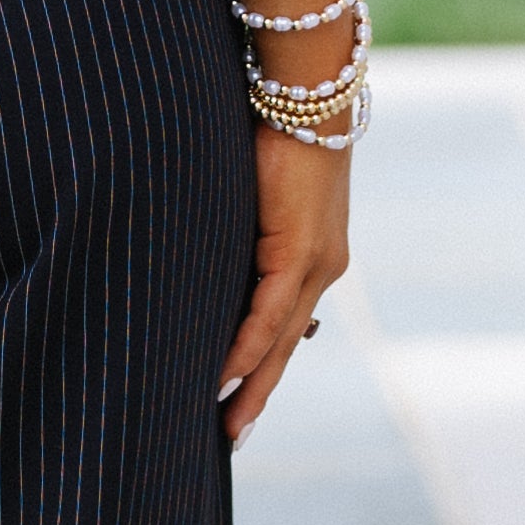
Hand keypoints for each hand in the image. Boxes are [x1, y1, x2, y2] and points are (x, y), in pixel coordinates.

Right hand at [217, 132, 352, 445]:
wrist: (307, 88)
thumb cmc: (276, 124)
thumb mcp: (254, 188)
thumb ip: (240, 226)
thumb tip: (203, 248)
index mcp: (314, 252)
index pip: (286, 322)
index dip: (264, 362)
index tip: (241, 396)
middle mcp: (322, 266)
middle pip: (286, 344)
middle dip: (258, 392)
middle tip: (231, 436)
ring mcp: (315, 261)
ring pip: (280, 339)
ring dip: (251, 383)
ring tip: (226, 423)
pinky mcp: (300, 249)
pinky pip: (270, 313)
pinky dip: (246, 346)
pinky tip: (224, 375)